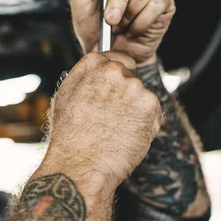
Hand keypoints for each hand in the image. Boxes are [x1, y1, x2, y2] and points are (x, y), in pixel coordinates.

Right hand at [45, 52, 161, 188]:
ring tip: (116, 130)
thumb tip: (98, 73)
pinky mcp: (151, 105)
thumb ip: (85, 78)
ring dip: (135, 110)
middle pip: (130, 77)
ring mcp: (134, 87)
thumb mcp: (67, 96)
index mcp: (91, 64)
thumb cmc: (70, 136)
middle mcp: (113, 70)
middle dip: (125, 94)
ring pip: (142, 96)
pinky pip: (153, 112)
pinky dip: (146, 124)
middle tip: (112, 116)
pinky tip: (127, 135)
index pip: (116, 58)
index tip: (114, 87)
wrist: (81, 162)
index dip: (117, 75)